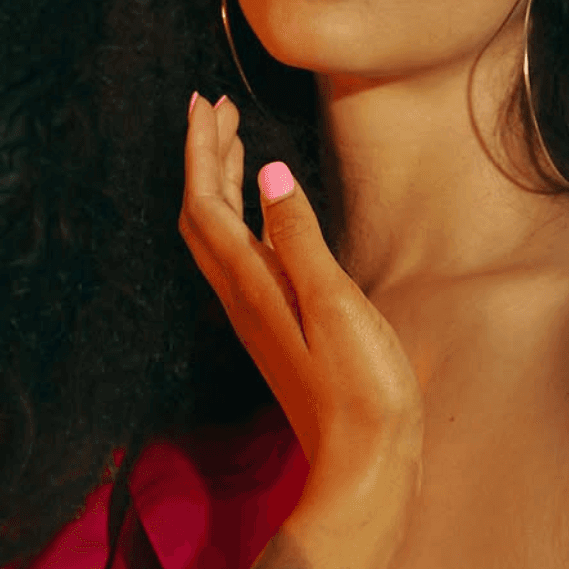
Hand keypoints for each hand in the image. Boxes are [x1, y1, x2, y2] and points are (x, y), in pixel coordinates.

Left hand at [179, 92, 424, 483]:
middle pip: (203, 215)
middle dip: (206, 157)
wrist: (365, 465)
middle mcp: (243, 297)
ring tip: (234, 144)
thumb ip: (299, 235)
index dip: (202, 150)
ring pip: (220, 235)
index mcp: (251, 284)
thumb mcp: (333, 301)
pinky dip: (245, 217)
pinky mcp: (278, 327)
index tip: (206, 103)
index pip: (206, 203)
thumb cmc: (359, 385)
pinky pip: (244, 256)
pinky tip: (265, 211)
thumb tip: (269, 171)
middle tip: (218, 111)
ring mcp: (258, 315)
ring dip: (221, 183)